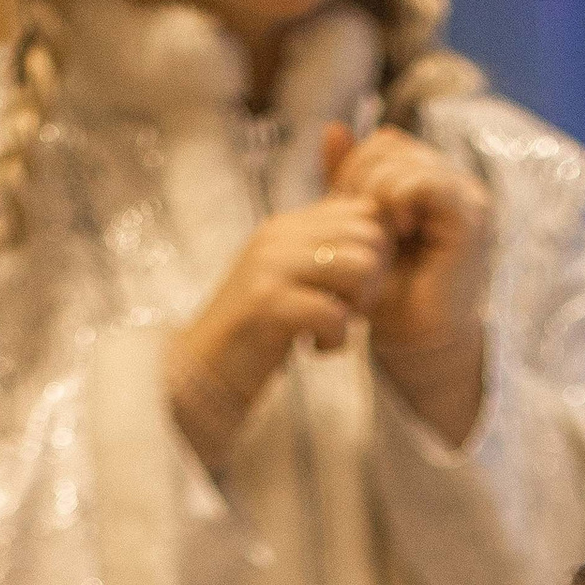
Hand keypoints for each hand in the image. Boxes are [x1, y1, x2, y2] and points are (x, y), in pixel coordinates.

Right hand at [165, 192, 392, 472]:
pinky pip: (334, 312)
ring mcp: (269, 266)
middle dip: (372, 282)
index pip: (365, 212)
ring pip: (358, 266)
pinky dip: (335, 340)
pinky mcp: (266, 304)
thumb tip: (381, 237)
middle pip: (369, 237)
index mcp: (286, 225)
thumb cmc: (257, 333)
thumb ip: (325, 253)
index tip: (352, 290)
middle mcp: (277, 236)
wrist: (203, 372)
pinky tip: (313, 349)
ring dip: (356, 307)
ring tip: (331, 328)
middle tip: (345, 313)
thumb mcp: (291, 280)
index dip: (376, 255)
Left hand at [322, 120, 491, 438]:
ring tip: (377, 233)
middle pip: (389, 144)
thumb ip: (347, 179)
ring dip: (376, 193)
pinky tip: (396, 228)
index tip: (347, 213)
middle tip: (358, 225)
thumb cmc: (387, 291)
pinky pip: (426, 182)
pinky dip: (400, 199)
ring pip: (403, 159)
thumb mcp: (357, 225)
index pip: (384, 142)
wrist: (413, 339)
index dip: (354, 169)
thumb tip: (333, 127)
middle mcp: (453, 181)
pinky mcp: (471, 215)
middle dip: (360, 180)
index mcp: (429, 180)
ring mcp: (467, 195)